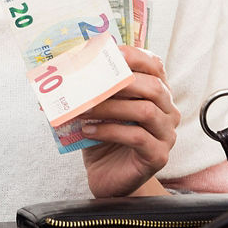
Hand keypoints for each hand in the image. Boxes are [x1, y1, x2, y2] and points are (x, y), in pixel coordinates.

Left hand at [81, 47, 178, 197]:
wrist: (108, 176)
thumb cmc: (102, 136)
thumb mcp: (95, 108)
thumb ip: (89, 88)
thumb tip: (59, 67)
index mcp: (155, 93)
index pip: (155, 65)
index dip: (135, 56)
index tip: (111, 51)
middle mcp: (168, 111)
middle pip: (152, 87)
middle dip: (118, 82)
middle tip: (88, 83)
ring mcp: (167, 134)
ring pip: (145, 110)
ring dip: (109, 107)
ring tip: (81, 110)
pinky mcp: (158, 156)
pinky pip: (137, 137)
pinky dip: (109, 131)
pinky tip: (88, 131)